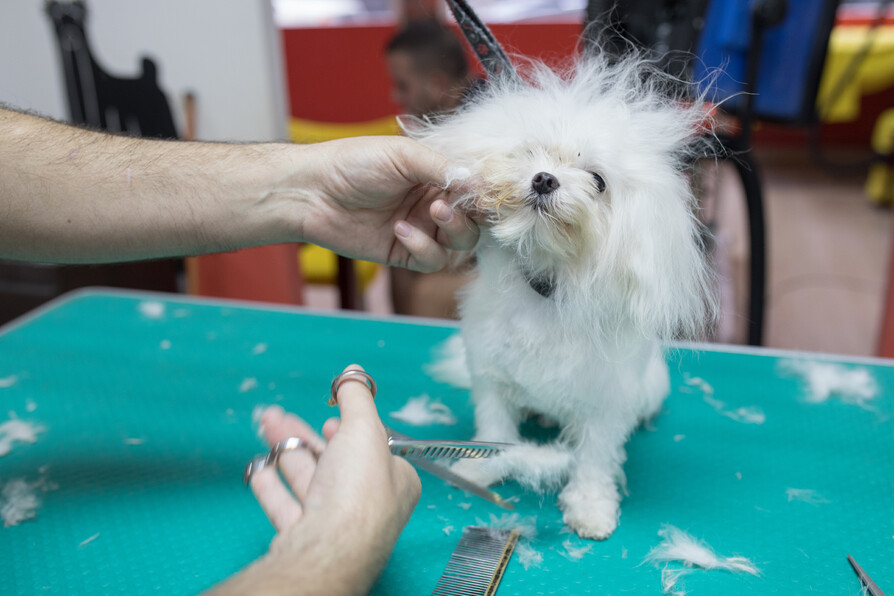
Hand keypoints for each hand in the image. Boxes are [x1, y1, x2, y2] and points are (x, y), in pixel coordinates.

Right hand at [244, 366, 420, 592]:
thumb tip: (353, 371)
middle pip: (333, 462)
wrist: (327, 548)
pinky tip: (259, 466)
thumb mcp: (364, 428)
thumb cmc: (357, 491)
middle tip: (278, 415)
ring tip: (265, 424)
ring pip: (307, 481)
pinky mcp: (306, 538)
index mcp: (395, 481)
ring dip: (284, 449)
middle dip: (303, 434)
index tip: (331, 419)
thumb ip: (356, 397)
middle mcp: (368, 505)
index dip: (351, 429)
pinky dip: (272, 484)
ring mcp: (335, 524)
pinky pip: (286, 507)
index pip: (373, 449)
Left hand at [289, 136, 478, 271]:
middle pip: (476, 221)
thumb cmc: (353, 163)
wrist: (311, 192)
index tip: (486, 195)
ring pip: (461, 244)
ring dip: (453, 230)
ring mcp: (421, 230)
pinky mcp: (404, 254)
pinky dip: (423, 248)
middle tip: (447, 204)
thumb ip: (443, 168)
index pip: (477, 189)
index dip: (486, 195)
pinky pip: (432, 261)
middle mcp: (434, 203)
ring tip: (430, 213)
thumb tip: (480, 184)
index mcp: (437, 175)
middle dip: (470, 215)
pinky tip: (400, 231)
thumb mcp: (403, 155)